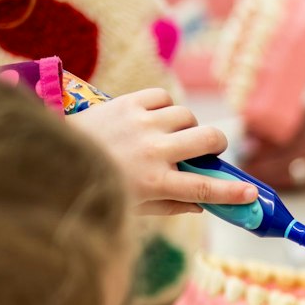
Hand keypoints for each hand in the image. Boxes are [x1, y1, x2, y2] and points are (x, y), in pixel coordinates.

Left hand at [68, 88, 253, 213]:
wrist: (52, 158)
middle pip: (207, 140)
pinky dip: (165, 107)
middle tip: (210, 150)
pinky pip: (164, 98)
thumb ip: (171, 205)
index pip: (205, 188)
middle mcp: (152, 151)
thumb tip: (203, 205)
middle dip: (217, 144)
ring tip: (172, 135)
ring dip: (187, 126)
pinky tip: (154, 119)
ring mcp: (141, 124)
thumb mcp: (133, 206)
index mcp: (154, 183)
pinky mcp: (128, 103)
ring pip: (187, 116)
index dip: (233, 191)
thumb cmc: (96, 187)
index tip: (252, 193)